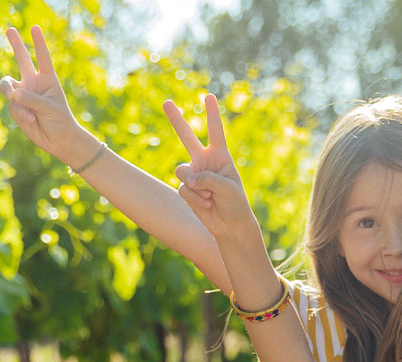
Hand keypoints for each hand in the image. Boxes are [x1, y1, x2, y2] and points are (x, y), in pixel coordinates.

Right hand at [0, 26, 93, 162]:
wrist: (58, 140)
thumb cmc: (60, 121)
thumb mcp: (50, 107)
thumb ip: (31, 98)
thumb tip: (13, 93)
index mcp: (48, 79)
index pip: (42, 58)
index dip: (38, 43)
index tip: (35, 28)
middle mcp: (34, 83)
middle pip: (22, 59)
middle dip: (16, 44)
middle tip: (9, 28)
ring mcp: (23, 94)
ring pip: (7, 85)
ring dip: (10, 91)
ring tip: (15, 98)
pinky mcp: (16, 107)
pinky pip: (12, 105)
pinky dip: (20, 113)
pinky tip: (31, 120)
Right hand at [163, 93, 260, 240]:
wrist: (229, 225)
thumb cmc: (235, 204)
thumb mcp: (228, 189)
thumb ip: (208, 179)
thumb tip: (188, 178)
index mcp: (220, 156)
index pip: (215, 131)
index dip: (212, 114)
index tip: (209, 96)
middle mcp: (204, 161)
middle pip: (187, 137)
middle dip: (176, 119)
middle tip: (166, 102)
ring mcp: (193, 174)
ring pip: (182, 171)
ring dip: (197, 186)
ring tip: (211, 196)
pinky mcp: (186, 188)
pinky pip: (183, 189)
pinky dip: (195, 198)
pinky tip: (206, 204)